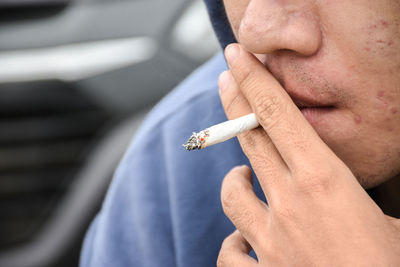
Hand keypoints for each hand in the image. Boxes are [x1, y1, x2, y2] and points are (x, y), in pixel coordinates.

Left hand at [216, 44, 399, 265]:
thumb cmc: (390, 264)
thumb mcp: (391, 218)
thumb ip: (362, 193)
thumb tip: (349, 184)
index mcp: (325, 182)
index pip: (277, 115)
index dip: (252, 79)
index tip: (233, 56)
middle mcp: (289, 203)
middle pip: (248, 139)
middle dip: (233, 103)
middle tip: (225, 80)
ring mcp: (269, 240)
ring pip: (230, 192)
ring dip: (235, 181)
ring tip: (245, 179)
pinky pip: (229, 250)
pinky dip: (235, 242)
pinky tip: (246, 242)